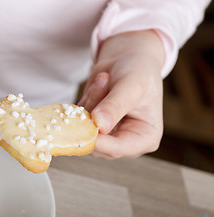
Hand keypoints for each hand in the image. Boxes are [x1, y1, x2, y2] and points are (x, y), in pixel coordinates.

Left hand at [78, 30, 163, 158]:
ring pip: (83, 129)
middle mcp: (124, 142)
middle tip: (104, 80)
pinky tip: (100, 84)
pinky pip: (77, 118)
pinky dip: (85, 99)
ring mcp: (106, 135)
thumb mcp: (131, 86)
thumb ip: (115, 106)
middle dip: (94, 111)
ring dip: (91, 100)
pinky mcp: (91, 126)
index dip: (98, 142)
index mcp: (145, 138)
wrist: (129, 60)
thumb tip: (99, 126)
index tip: (82, 128)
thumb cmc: (138, 73)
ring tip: (106, 78)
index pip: (117, 149)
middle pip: (96, 142)